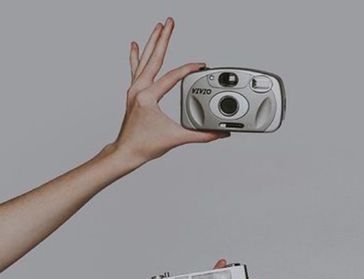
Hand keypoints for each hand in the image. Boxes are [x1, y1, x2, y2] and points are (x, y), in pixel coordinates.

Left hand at [112, 18, 227, 165]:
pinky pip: (135, 69)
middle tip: (169, 22)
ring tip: (158, 27)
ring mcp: (134, 89)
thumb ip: (200, 135)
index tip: (200, 65)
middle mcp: (139, 89)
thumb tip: (218, 133)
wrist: (126, 152)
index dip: (188, 70)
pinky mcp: (133, 93)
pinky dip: (136, 56)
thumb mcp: (176, 139)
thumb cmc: (145, 146)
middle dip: (163, 38)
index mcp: (147, 97)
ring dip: (152, 42)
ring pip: (144, 60)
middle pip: (154, 57)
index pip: (172, 77)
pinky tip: (135, 45)